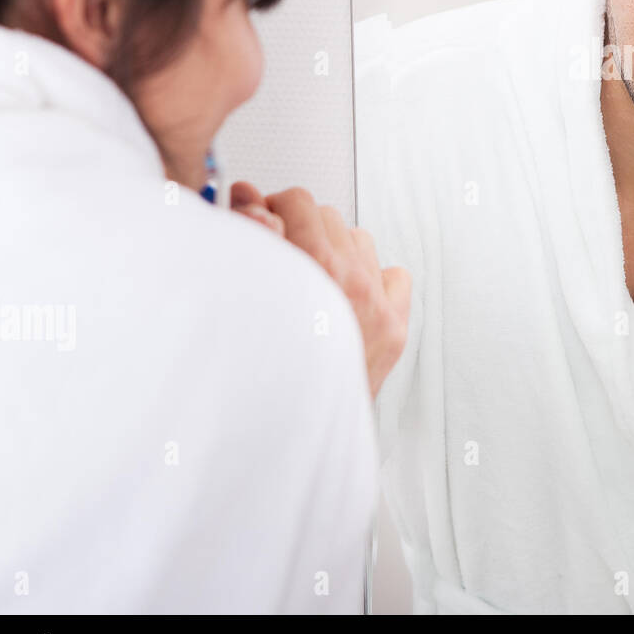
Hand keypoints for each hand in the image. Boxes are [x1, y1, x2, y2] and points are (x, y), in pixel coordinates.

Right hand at [231, 182, 410, 396]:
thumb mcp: (239, 293)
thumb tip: (251, 198)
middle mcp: (350, 283)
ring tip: (310, 277)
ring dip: (336, 249)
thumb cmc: (256, 372)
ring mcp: (376, 307)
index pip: (299, 202)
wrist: (281, 434)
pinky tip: (346, 296)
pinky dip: (375, 278)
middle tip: (282, 253)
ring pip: (361, 241)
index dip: (274, 208)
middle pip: (329, 217)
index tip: (264, 223)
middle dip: (302, 228)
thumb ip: (249, 238)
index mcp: (311, 268)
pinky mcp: (394, 330)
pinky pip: (395, 276)